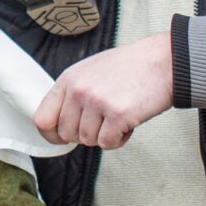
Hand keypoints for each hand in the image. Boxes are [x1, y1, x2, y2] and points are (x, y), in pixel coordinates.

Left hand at [33, 33, 174, 149]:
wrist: (163, 61)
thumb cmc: (130, 69)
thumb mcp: (90, 72)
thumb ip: (72, 94)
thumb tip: (57, 125)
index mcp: (68, 80)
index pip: (42, 119)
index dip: (51, 135)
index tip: (63, 138)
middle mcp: (78, 90)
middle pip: (66, 134)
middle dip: (85, 134)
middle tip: (104, 121)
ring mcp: (97, 102)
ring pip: (88, 141)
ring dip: (105, 135)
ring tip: (119, 116)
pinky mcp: (118, 114)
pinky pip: (107, 144)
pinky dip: (119, 140)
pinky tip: (128, 124)